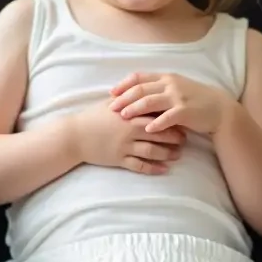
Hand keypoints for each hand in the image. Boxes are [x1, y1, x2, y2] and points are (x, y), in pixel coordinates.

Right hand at [67, 98, 186, 174]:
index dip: (171, 118)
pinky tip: (164, 169)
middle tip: (186, 139)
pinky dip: (153, 168)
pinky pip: (140, 166)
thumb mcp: (111, 104)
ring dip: (167, 153)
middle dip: (175, 137)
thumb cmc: (93, 117)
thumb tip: (144, 92)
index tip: (182, 119)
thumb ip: (129, 99)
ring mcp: (125, 146)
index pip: (156, 115)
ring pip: (152, 151)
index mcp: (129, 114)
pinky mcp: (119, 160)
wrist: (74, 136)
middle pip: (158, 133)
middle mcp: (129, 131)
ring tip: (178, 154)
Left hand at [108, 71, 234, 135]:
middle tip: (112, 107)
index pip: (140, 77)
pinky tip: (147, 129)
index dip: (124, 85)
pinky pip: (168, 117)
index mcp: (166, 78)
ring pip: (151, 101)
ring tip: (123, 116)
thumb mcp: (176, 89)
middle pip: (141, 89)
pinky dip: (156, 123)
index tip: (112, 93)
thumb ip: (159, 89)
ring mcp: (178, 97)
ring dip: (135, 109)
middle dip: (124, 98)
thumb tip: (136, 94)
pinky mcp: (186, 111)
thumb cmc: (195, 100)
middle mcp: (170, 85)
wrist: (219, 109)